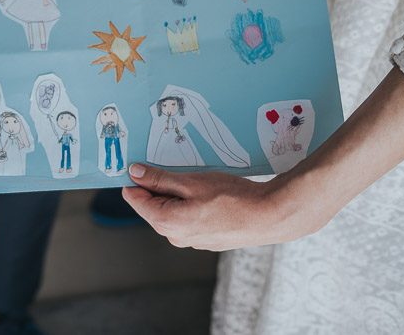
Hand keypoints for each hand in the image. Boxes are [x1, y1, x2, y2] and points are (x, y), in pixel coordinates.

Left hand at [121, 163, 310, 250]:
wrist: (268, 216)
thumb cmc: (232, 198)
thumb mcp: (191, 181)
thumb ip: (159, 179)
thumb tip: (134, 173)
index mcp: (165, 222)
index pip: (135, 198)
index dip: (137, 178)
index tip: (142, 163)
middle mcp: (175, 236)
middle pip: (153, 205)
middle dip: (160, 185)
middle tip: (178, 168)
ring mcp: (191, 240)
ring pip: (172, 211)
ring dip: (178, 194)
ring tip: (198, 181)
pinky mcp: (205, 239)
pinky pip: (189, 218)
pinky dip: (192, 204)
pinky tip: (209, 194)